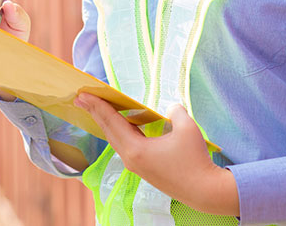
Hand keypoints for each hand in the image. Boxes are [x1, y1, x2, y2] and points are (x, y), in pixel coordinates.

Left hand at [74, 93, 238, 216]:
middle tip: (81, 97)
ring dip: (105, 122)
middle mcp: (130, 159)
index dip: (98, 105)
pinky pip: (124, 146)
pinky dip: (117, 131)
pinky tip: (118, 125)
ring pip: (115, 139)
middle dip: (95, 112)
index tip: (83, 94)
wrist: (204, 191)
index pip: (112, 121)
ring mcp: (136, 166)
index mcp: (136, 149)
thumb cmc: (195, 160)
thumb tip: (170, 109)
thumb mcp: (187, 128)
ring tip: (96, 108)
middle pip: (108, 130)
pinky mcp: (143, 170)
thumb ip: (175, 111)